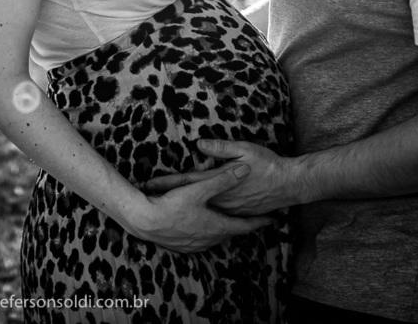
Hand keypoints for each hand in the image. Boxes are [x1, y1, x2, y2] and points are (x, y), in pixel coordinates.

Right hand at [124, 163, 270, 252]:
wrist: (145, 222)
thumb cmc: (171, 205)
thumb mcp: (199, 189)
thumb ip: (222, 179)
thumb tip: (244, 170)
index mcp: (217, 225)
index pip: (245, 225)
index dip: (259, 222)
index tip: (272, 220)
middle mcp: (209, 239)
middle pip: (231, 232)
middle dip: (241, 225)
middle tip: (251, 220)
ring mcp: (196, 245)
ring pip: (216, 237)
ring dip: (223, 230)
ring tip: (228, 223)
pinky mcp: (184, 247)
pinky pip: (202, 241)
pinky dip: (208, 234)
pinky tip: (203, 228)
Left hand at [142, 139, 297, 216]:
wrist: (289, 184)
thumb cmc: (267, 164)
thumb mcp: (244, 149)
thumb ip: (220, 148)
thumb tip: (199, 145)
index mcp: (218, 180)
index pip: (186, 181)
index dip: (167, 182)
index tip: (148, 184)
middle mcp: (220, 198)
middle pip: (189, 198)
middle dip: (168, 198)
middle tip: (148, 199)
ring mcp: (229, 208)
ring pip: (200, 210)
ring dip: (182, 210)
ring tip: (162, 211)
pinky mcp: (237, 214)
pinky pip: (215, 218)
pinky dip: (201, 219)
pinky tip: (193, 222)